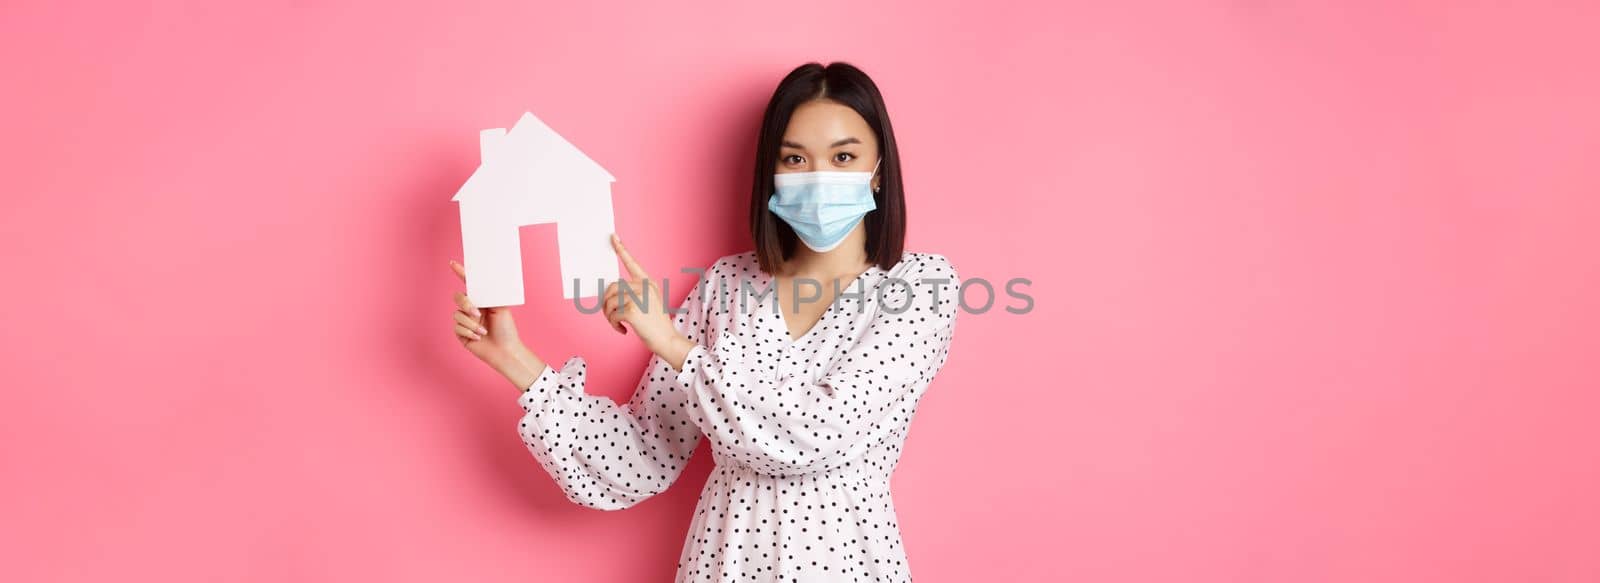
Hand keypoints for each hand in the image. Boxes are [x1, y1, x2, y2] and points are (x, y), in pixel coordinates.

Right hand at [449, 259, 544, 387]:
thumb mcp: (501, 307)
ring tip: (483, 331)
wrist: (505, 350)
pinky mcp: (461, 333)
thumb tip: (486, 282)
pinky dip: (468, 331)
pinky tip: (478, 337)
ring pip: (457, 314)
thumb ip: (491, 295)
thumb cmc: (506, 329)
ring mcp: (466, 320)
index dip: (461, 273)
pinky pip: (457, 327)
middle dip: (465, 304)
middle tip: (476, 312)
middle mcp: (472, 308)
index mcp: (482, 300)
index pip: (470, 284)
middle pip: (458, 298)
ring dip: (471, 323)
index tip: (453, 263)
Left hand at [603, 234, 683, 353]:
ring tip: (618, 323)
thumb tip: (610, 294)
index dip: (621, 249)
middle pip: (612, 287)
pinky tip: (622, 330)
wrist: (667, 339)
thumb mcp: (649, 303)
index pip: (632, 263)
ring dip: (609, 315)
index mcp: (648, 283)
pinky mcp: (632, 310)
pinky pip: (612, 314)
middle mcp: (644, 286)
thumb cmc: (656, 324)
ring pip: (609, 301)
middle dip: (607, 303)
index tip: (613, 237)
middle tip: (612, 316)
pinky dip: (613, 324)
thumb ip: (634, 293)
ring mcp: (638, 297)